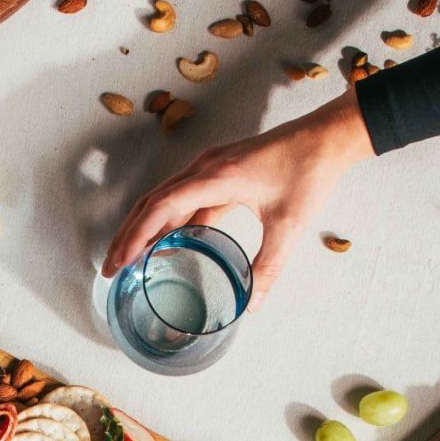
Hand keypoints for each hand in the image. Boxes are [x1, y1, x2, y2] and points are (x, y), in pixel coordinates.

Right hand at [101, 93, 374, 309]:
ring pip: (164, 199)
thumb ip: (269, 266)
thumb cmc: (309, 170)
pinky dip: (170, 221)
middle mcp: (205, 168)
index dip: (136, 236)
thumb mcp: (289, 224)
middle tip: (112, 268)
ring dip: (145, 228)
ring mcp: (210, 167)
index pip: (161, 208)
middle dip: (129, 236)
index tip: (120, 262)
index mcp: (216, 177)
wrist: (327, 136)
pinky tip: (168, 243)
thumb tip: (253, 303)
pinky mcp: (220, 171)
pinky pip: (185, 198)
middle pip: (152, 203)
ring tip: (130, 258)